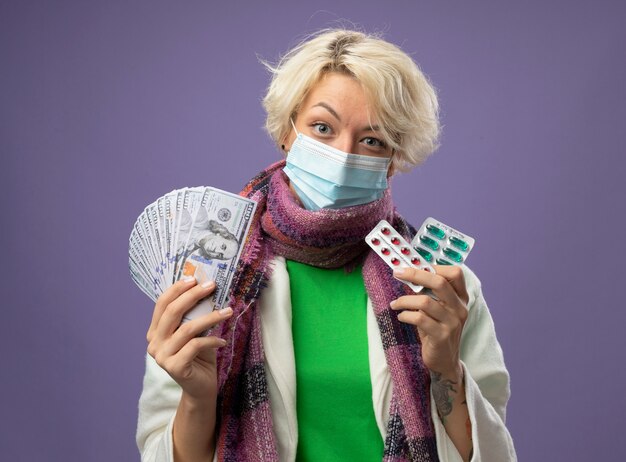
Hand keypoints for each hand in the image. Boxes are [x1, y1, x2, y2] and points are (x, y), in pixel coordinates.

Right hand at [146, 277, 232, 401]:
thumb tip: (206, 289)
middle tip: (212, 286)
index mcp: (155, 332)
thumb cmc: (199, 357)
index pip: (162, 304)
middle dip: (193, 296)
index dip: (177, 289)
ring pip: (187, 328)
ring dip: (210, 317)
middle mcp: (154, 343)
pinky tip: (222, 340)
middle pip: (172, 312)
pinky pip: (196, 345)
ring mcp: (162, 356)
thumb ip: (194, 316)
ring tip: (228, 312)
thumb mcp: (195, 333)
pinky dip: (212, 340)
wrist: (201, 387)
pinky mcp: (174, 367)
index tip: (195, 279)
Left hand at [390, 265, 468, 378]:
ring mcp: (452, 323)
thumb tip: (407, 273)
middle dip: (415, 274)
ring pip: (425, 301)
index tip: (415, 265)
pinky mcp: (441, 336)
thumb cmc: (437, 331)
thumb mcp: (437, 310)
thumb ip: (429, 293)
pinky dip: (405, 315)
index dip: (435, 266)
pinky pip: (419, 319)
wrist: (445, 361)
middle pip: (439, 282)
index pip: (455, 273)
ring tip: (395, 304)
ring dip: (404, 300)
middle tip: (398, 273)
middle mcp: (459, 308)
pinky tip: (401, 316)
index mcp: (461, 298)